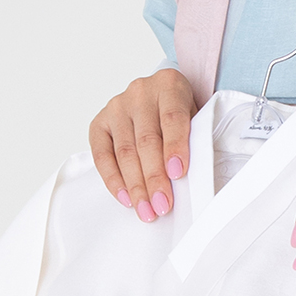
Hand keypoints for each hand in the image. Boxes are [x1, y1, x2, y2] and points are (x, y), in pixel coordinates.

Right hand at [89, 69, 196, 222]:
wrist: (159, 99)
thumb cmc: (180, 114)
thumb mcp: (195, 118)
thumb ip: (193, 140)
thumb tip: (186, 181)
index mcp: (169, 85)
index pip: (172, 118)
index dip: (175, 147)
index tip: (177, 174)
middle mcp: (140, 92)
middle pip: (146, 140)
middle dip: (155, 178)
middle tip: (162, 205)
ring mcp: (117, 106)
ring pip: (125, 152)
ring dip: (136, 186)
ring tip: (146, 210)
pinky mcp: (100, 122)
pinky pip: (102, 155)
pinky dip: (113, 180)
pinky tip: (125, 198)